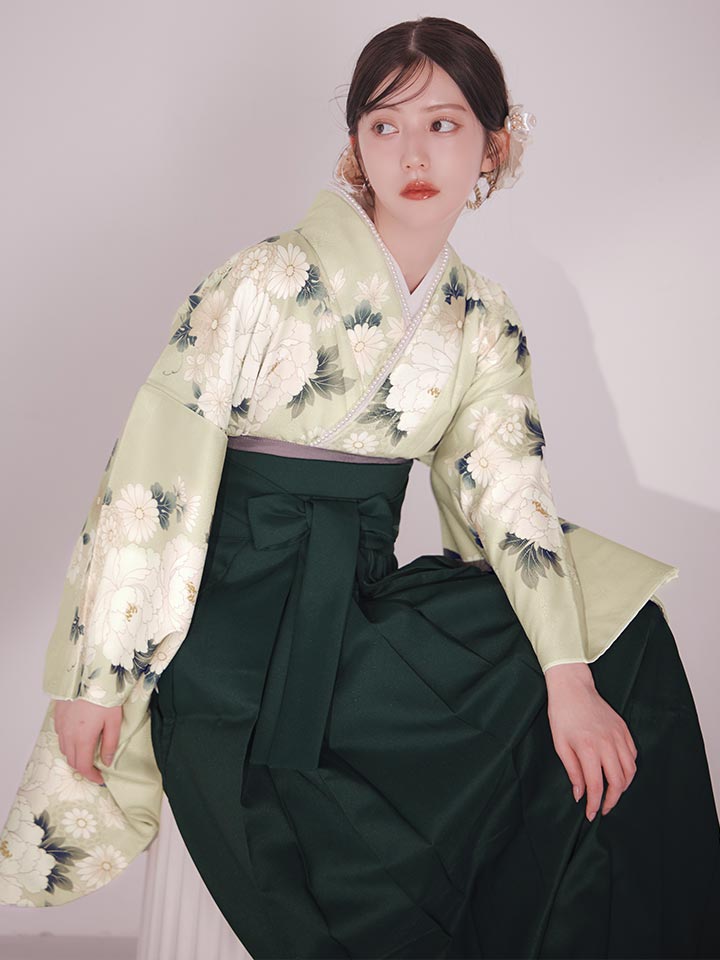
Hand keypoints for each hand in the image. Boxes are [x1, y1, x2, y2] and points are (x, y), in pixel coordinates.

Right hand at [53, 699, 122, 784]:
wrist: (89, 672)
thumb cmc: (104, 695)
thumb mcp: (114, 720)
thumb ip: (110, 743)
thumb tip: (107, 761)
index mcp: (82, 738)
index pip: (82, 766)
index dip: (92, 777)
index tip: (100, 779)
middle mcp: (67, 734)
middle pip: (71, 760)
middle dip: (83, 767)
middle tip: (96, 768)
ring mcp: (60, 725)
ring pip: (64, 749)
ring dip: (75, 755)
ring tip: (88, 752)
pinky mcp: (57, 715)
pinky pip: (60, 735)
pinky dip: (68, 742)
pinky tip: (79, 736)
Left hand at [544, 662, 637, 821]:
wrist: (573, 688)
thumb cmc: (562, 715)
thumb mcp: (560, 744)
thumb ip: (572, 771)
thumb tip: (580, 794)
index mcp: (588, 748)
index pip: (596, 786)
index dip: (594, 804)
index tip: (591, 814)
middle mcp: (607, 744)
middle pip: (618, 782)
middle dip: (612, 801)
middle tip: (603, 808)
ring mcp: (618, 736)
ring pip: (630, 771)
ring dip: (623, 786)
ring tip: (611, 792)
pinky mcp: (624, 730)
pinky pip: (632, 756)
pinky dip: (628, 768)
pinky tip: (618, 772)